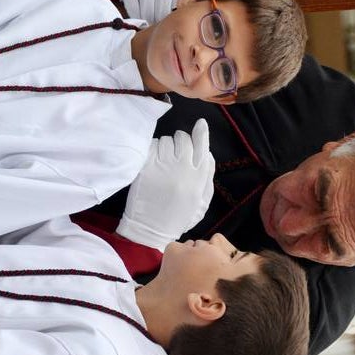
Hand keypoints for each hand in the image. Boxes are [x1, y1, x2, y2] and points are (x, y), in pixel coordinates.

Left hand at [117, 119, 214, 250]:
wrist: (151, 230)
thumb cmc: (177, 217)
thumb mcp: (201, 202)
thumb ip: (207, 177)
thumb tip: (208, 153)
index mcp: (198, 178)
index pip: (203, 148)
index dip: (202, 133)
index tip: (200, 124)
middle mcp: (183, 169)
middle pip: (183, 140)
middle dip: (180, 140)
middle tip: (175, 150)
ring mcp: (163, 167)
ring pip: (166, 140)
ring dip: (164, 145)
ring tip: (162, 160)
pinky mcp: (146, 167)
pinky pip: (151, 146)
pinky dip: (151, 149)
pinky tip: (152, 160)